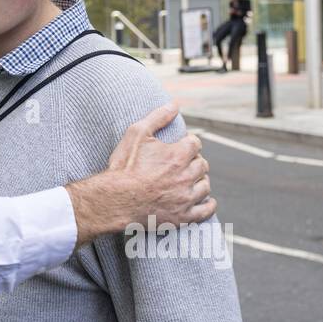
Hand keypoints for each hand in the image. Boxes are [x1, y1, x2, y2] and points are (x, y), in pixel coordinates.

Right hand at [64, 103, 213, 245]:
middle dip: (194, 162)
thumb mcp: (136, 134)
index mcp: (178, 155)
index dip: (188, 143)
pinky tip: (205, 201)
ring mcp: (186, 198)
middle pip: (203, 165)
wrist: (114, 199)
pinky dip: (208, 205)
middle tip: (183, 163)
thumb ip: (158, 117)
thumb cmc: (124, 166)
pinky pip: (206, 210)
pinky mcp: (183, 217)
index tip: (182, 146)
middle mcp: (186, 176)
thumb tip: (174, 104)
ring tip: (190, 180)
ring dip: (200, 181)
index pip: (196, 144)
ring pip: (205, 186)